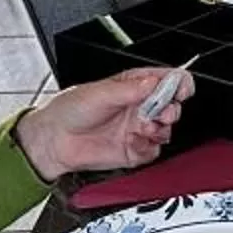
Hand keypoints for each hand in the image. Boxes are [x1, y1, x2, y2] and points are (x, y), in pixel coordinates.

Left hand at [15, 66, 183, 181]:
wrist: (53, 141)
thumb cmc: (69, 110)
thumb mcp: (99, 92)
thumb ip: (130, 89)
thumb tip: (155, 83)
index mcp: (133, 86)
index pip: (166, 80)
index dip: (177, 83)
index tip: (179, 90)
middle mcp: (139, 107)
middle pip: (172, 106)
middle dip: (171, 109)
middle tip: (162, 113)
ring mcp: (138, 129)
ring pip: (167, 130)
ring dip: (160, 130)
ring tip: (144, 128)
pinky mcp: (134, 151)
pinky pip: (153, 151)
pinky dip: (147, 147)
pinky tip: (132, 142)